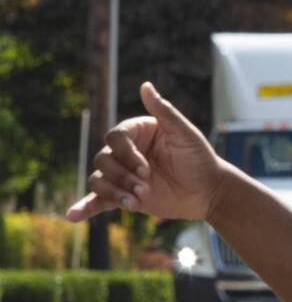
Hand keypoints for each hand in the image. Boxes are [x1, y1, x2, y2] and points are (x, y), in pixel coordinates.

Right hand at [68, 82, 227, 223]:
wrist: (208, 191)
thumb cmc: (200, 159)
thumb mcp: (185, 134)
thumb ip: (164, 111)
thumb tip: (145, 85)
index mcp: (137, 133)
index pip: (115, 137)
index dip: (126, 154)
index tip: (146, 168)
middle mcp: (126, 152)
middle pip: (102, 159)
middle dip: (121, 176)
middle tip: (145, 187)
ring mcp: (122, 175)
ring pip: (98, 180)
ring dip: (113, 192)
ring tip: (134, 202)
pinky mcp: (122, 195)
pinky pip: (97, 201)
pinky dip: (84, 208)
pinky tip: (72, 215)